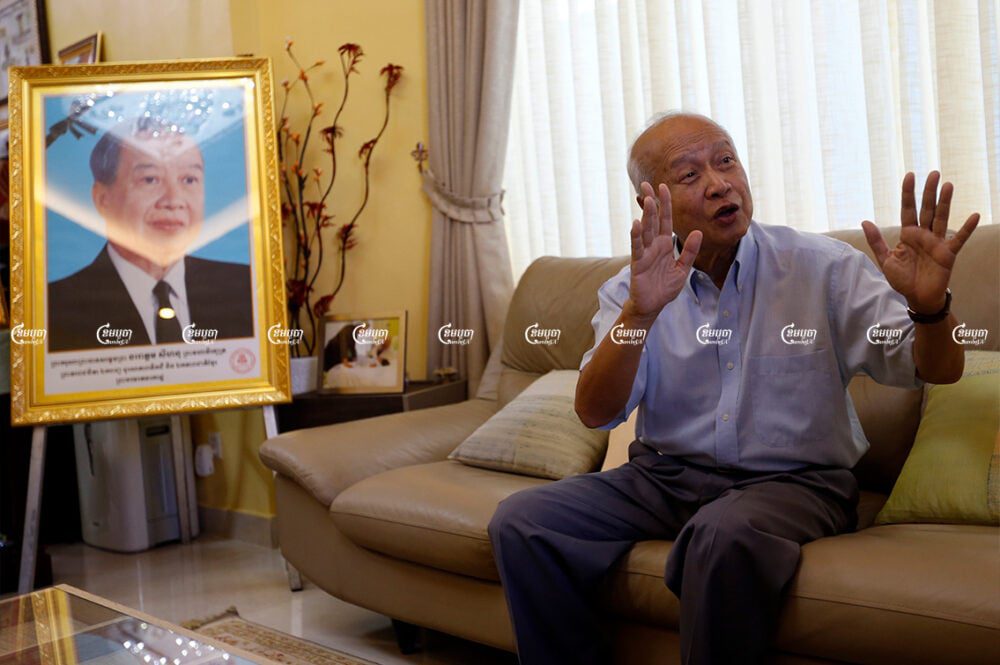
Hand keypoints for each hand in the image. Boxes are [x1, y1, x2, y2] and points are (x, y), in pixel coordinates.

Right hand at [626, 181, 701, 322]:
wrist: (653, 305)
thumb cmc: (665, 287)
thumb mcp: (683, 269)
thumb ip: (690, 251)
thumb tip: (698, 232)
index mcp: (664, 244)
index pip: (665, 220)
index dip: (665, 204)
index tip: (664, 186)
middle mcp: (654, 245)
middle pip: (652, 220)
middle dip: (651, 202)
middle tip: (648, 184)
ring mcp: (645, 253)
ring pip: (645, 230)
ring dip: (646, 215)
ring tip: (647, 199)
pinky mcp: (638, 264)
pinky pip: (637, 248)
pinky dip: (636, 236)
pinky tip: (635, 224)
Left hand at [861, 171, 979, 313]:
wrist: (917, 297)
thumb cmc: (902, 279)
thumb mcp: (885, 259)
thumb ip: (876, 241)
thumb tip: (865, 221)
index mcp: (908, 234)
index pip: (908, 209)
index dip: (908, 193)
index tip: (910, 175)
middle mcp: (923, 234)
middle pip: (926, 209)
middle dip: (929, 192)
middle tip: (934, 173)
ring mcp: (937, 242)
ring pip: (941, 218)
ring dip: (945, 202)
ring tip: (947, 185)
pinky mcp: (948, 253)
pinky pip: (958, 239)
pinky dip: (966, 228)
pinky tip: (974, 215)